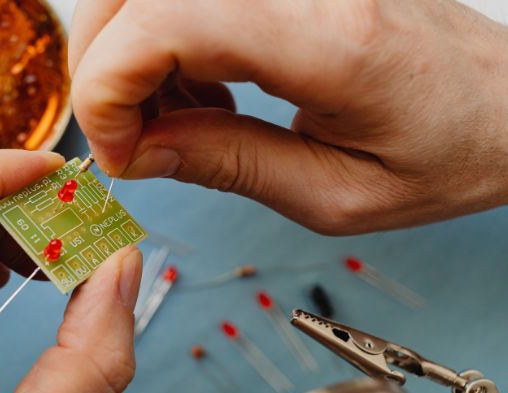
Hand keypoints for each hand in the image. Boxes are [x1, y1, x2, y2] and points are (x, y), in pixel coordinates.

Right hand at [70, 0, 507, 233]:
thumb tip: (134, 153)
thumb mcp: (335, 194)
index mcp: (329, 40)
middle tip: (127, 135)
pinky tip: (202, 87)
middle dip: (103, 65)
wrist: (506, 100)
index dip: (109, 87)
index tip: (119, 153)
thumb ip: (225, 166)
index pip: (164, 21)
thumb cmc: (444, 151)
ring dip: (132, 52)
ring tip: (175, 117)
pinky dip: (165, 38)